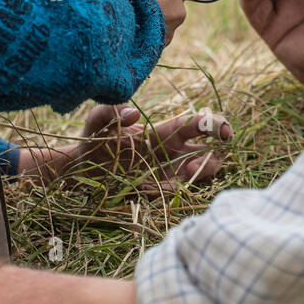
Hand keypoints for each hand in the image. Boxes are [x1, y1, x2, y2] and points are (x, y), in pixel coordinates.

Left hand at [69, 103, 232, 193]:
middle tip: (204, 158)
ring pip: (202, 172)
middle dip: (217, 152)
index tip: (221, 131)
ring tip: (189, 171)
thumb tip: (133, 114)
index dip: (215, 124)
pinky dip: (185, 188)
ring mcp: (169, 173)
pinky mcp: (160, 192)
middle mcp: (172, 152)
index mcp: (164, 131)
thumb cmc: (93, 140)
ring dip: (205, 170)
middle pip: (209, 150)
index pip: (198, 125)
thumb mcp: (96, 121)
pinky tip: (174, 183)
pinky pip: (182, 191)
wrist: (82, 169)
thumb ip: (109, 111)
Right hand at [98, 0, 210, 42]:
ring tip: (126, 6)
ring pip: (163, 23)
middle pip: (179, 4)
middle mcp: (175, 15)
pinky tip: (121, 23)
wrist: (97, 24)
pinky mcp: (147, 51)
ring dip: (150, 16)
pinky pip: (148, 40)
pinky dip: (138, 33)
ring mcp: (162, 36)